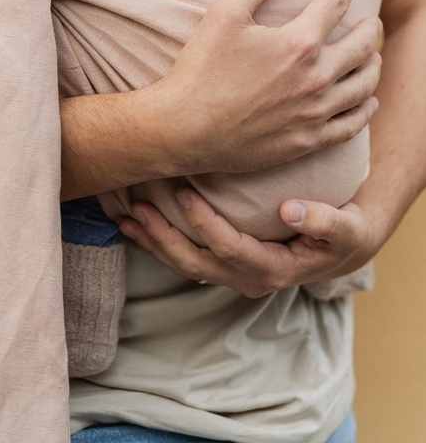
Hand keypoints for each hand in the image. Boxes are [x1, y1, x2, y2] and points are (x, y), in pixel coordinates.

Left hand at [119, 190, 381, 298]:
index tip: (185, 194)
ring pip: (185, 263)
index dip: (206, 225)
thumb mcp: (348, 228)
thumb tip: (290, 210)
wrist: (344, 243)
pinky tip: (134, 222)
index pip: (231, 249)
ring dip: (153, 242)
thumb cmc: (346, 231)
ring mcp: (232, 272)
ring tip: (125, 217)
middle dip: (164, 237)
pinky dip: (158, 241)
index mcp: (274, 270)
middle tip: (138, 207)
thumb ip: (325, 221)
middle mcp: (248, 278)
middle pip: (197, 263)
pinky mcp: (223, 262)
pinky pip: (186, 255)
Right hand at [144, 0, 381, 176]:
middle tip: (371, 20)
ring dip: (372, 66)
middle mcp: (315, 77)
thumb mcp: (223, 14)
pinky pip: (350, 126)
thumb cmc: (201, 69)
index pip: (336, 3)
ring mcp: (314, 112)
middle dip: (370, 27)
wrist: (185, 130)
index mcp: (299, 43)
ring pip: (363, 86)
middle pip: (362, 46)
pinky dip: (364, 111)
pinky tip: (367, 103)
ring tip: (372, 56)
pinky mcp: (307, 141)